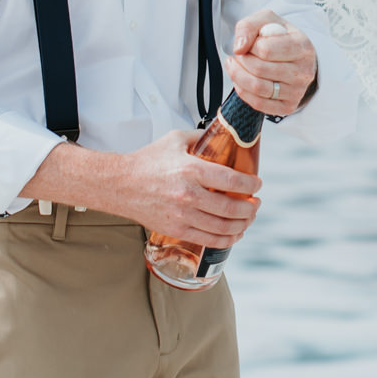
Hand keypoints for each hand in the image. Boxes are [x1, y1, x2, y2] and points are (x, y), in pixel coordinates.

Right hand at [113, 131, 261, 247]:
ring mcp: (182, 216)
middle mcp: (188, 195)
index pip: (232, 181)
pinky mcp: (176, 230)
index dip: (251, 185)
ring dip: (243, 225)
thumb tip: (220, 136)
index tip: (257, 184)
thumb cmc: (146, 163)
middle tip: (256, 203)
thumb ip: (200, 138)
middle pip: (232, 208)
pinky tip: (234, 234)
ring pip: (223, 227)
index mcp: (191, 170)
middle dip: (251, 208)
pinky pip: (209, 240)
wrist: (119, 185)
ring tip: (248, 218)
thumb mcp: (175, 140)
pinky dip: (227, 240)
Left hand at [226, 12, 316, 115]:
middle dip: (241, 61)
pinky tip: (240, 80)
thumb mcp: (266, 20)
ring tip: (234, 65)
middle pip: (259, 69)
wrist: (294, 57)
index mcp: (302, 46)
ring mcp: (297, 91)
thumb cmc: (279, 37)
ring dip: (238, 76)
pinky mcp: (288, 106)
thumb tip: (239, 48)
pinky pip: (259, 104)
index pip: (266, 49)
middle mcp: (304, 71)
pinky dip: (243, 92)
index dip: (251, 46)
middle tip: (239, 55)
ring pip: (258, 88)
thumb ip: (249, 26)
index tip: (250, 43)